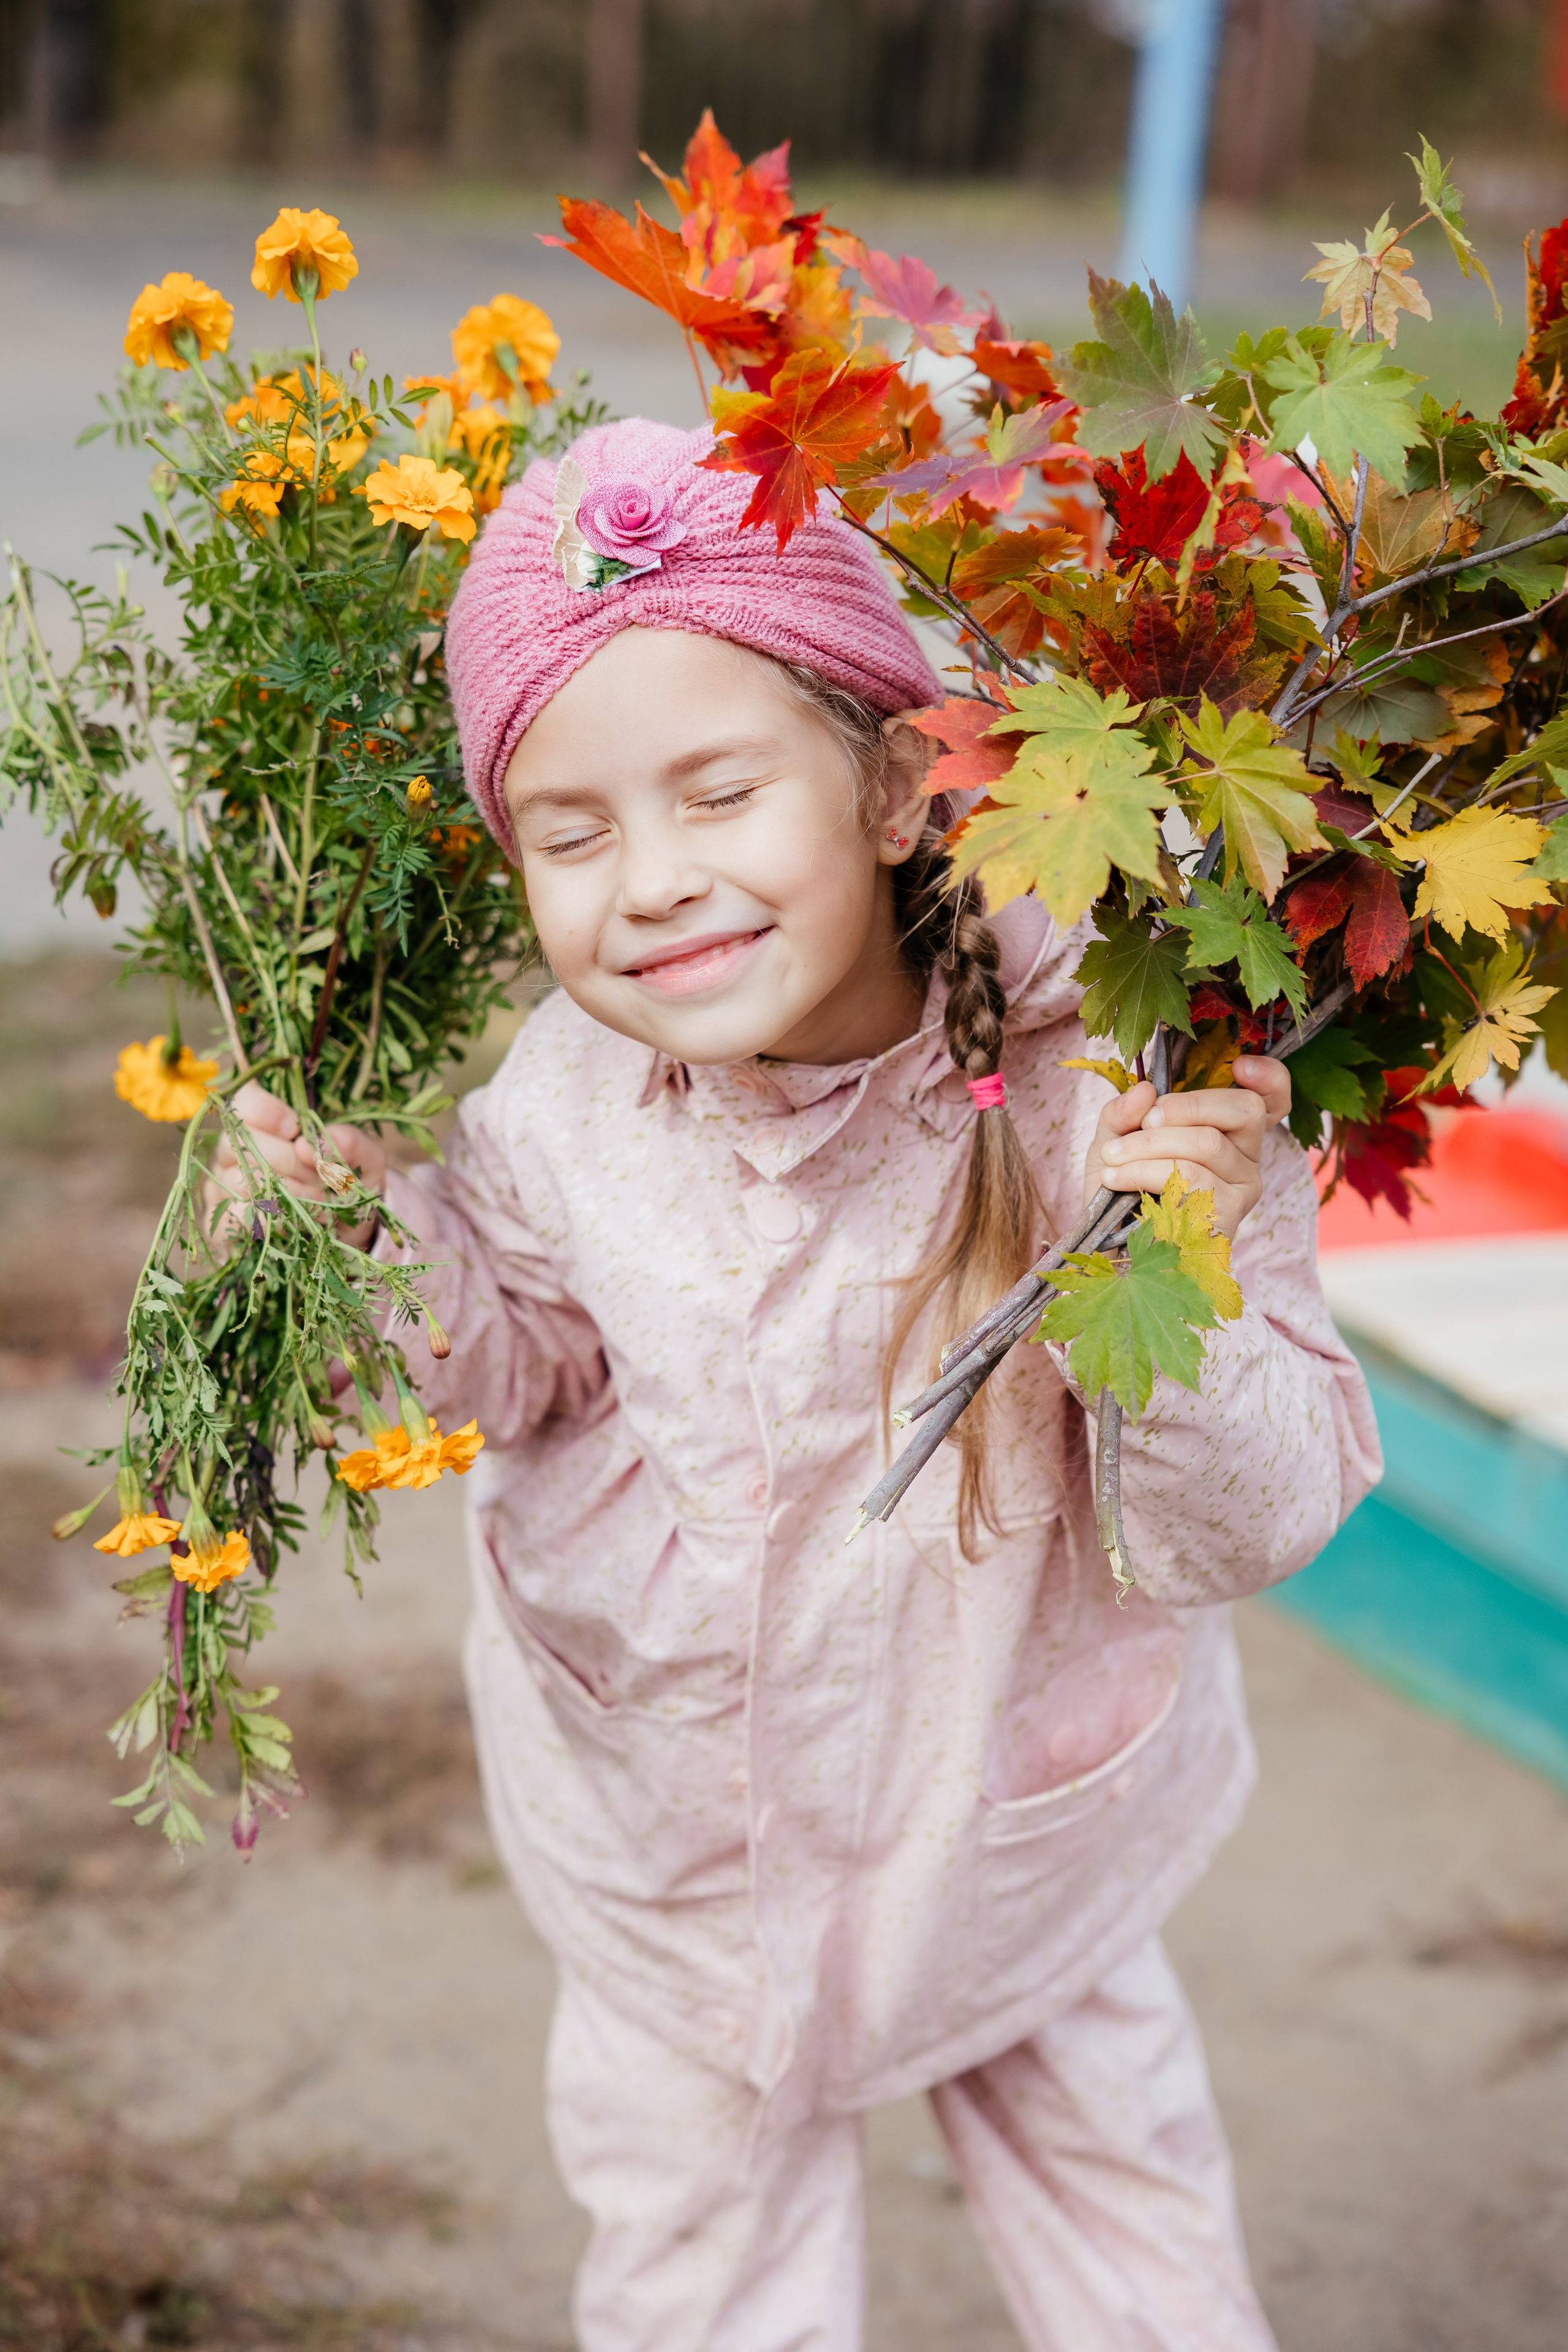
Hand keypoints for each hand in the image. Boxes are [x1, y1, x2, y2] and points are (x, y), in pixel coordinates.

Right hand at [204, 1081, 387, 1249]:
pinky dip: (271, 1220)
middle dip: (291, 1163)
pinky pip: (236, 1215)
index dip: (266, 1111)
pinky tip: (296, 1223)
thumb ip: (352, 1143)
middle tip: (321, 1180)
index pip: (244, 1101)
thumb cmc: (345, 1187)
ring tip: (319, 1206)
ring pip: (242, 1180)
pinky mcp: (222, 1221)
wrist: (340, 1236)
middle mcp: (235, 1150)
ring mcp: (223, 1185)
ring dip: (288, 1195)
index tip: (295, 1128)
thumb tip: (314, 1142)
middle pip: (245, 1143)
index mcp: (264, 1123)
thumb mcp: (364, 1162)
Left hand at [1082, 1057, 1292, 1239]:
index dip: (1269, 1078)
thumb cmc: (1120, 1190)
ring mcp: (1243, 1191)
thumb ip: (1125, 1111)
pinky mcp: (1227, 1219)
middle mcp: (1248, 1160)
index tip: (1239, 1065)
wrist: (1109, 1249)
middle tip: (1144, 1121)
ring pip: (1207, 1144)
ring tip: (1112, 1158)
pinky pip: (1190, 1178)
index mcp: (1230, 1134)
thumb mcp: (1114, 1139)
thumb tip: (1145, 1090)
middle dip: (1183, 1106)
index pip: (1273, 1101)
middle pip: (1241, 1110)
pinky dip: (1143, 1172)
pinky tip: (1116, 1179)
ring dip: (1147, 1145)